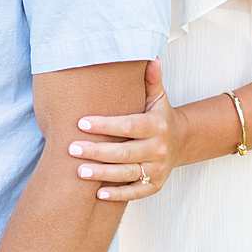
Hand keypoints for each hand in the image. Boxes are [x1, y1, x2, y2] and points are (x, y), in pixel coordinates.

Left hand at [67, 58, 181, 201]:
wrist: (181, 142)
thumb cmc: (159, 116)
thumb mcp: (157, 97)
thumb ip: (151, 80)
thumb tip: (150, 57)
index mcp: (156, 125)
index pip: (128, 126)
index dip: (105, 125)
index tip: (81, 122)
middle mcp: (159, 149)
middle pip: (125, 153)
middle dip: (97, 152)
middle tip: (71, 148)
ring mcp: (158, 169)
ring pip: (128, 174)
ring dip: (103, 174)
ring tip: (78, 171)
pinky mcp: (155, 185)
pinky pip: (136, 192)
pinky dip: (118, 194)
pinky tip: (97, 194)